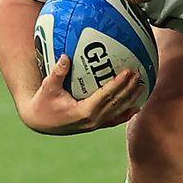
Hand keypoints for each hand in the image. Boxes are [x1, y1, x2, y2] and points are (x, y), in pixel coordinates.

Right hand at [18, 55, 142, 134]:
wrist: (40, 122)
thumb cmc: (43, 103)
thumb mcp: (47, 87)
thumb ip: (57, 73)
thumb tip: (65, 56)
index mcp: (83, 111)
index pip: (106, 96)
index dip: (118, 84)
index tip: (128, 72)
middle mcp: (93, 120)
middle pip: (116, 103)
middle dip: (129, 89)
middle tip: (139, 74)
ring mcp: (95, 125)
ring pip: (118, 112)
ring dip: (131, 98)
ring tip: (142, 85)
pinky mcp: (95, 126)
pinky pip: (114, 120)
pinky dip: (125, 114)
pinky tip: (136, 107)